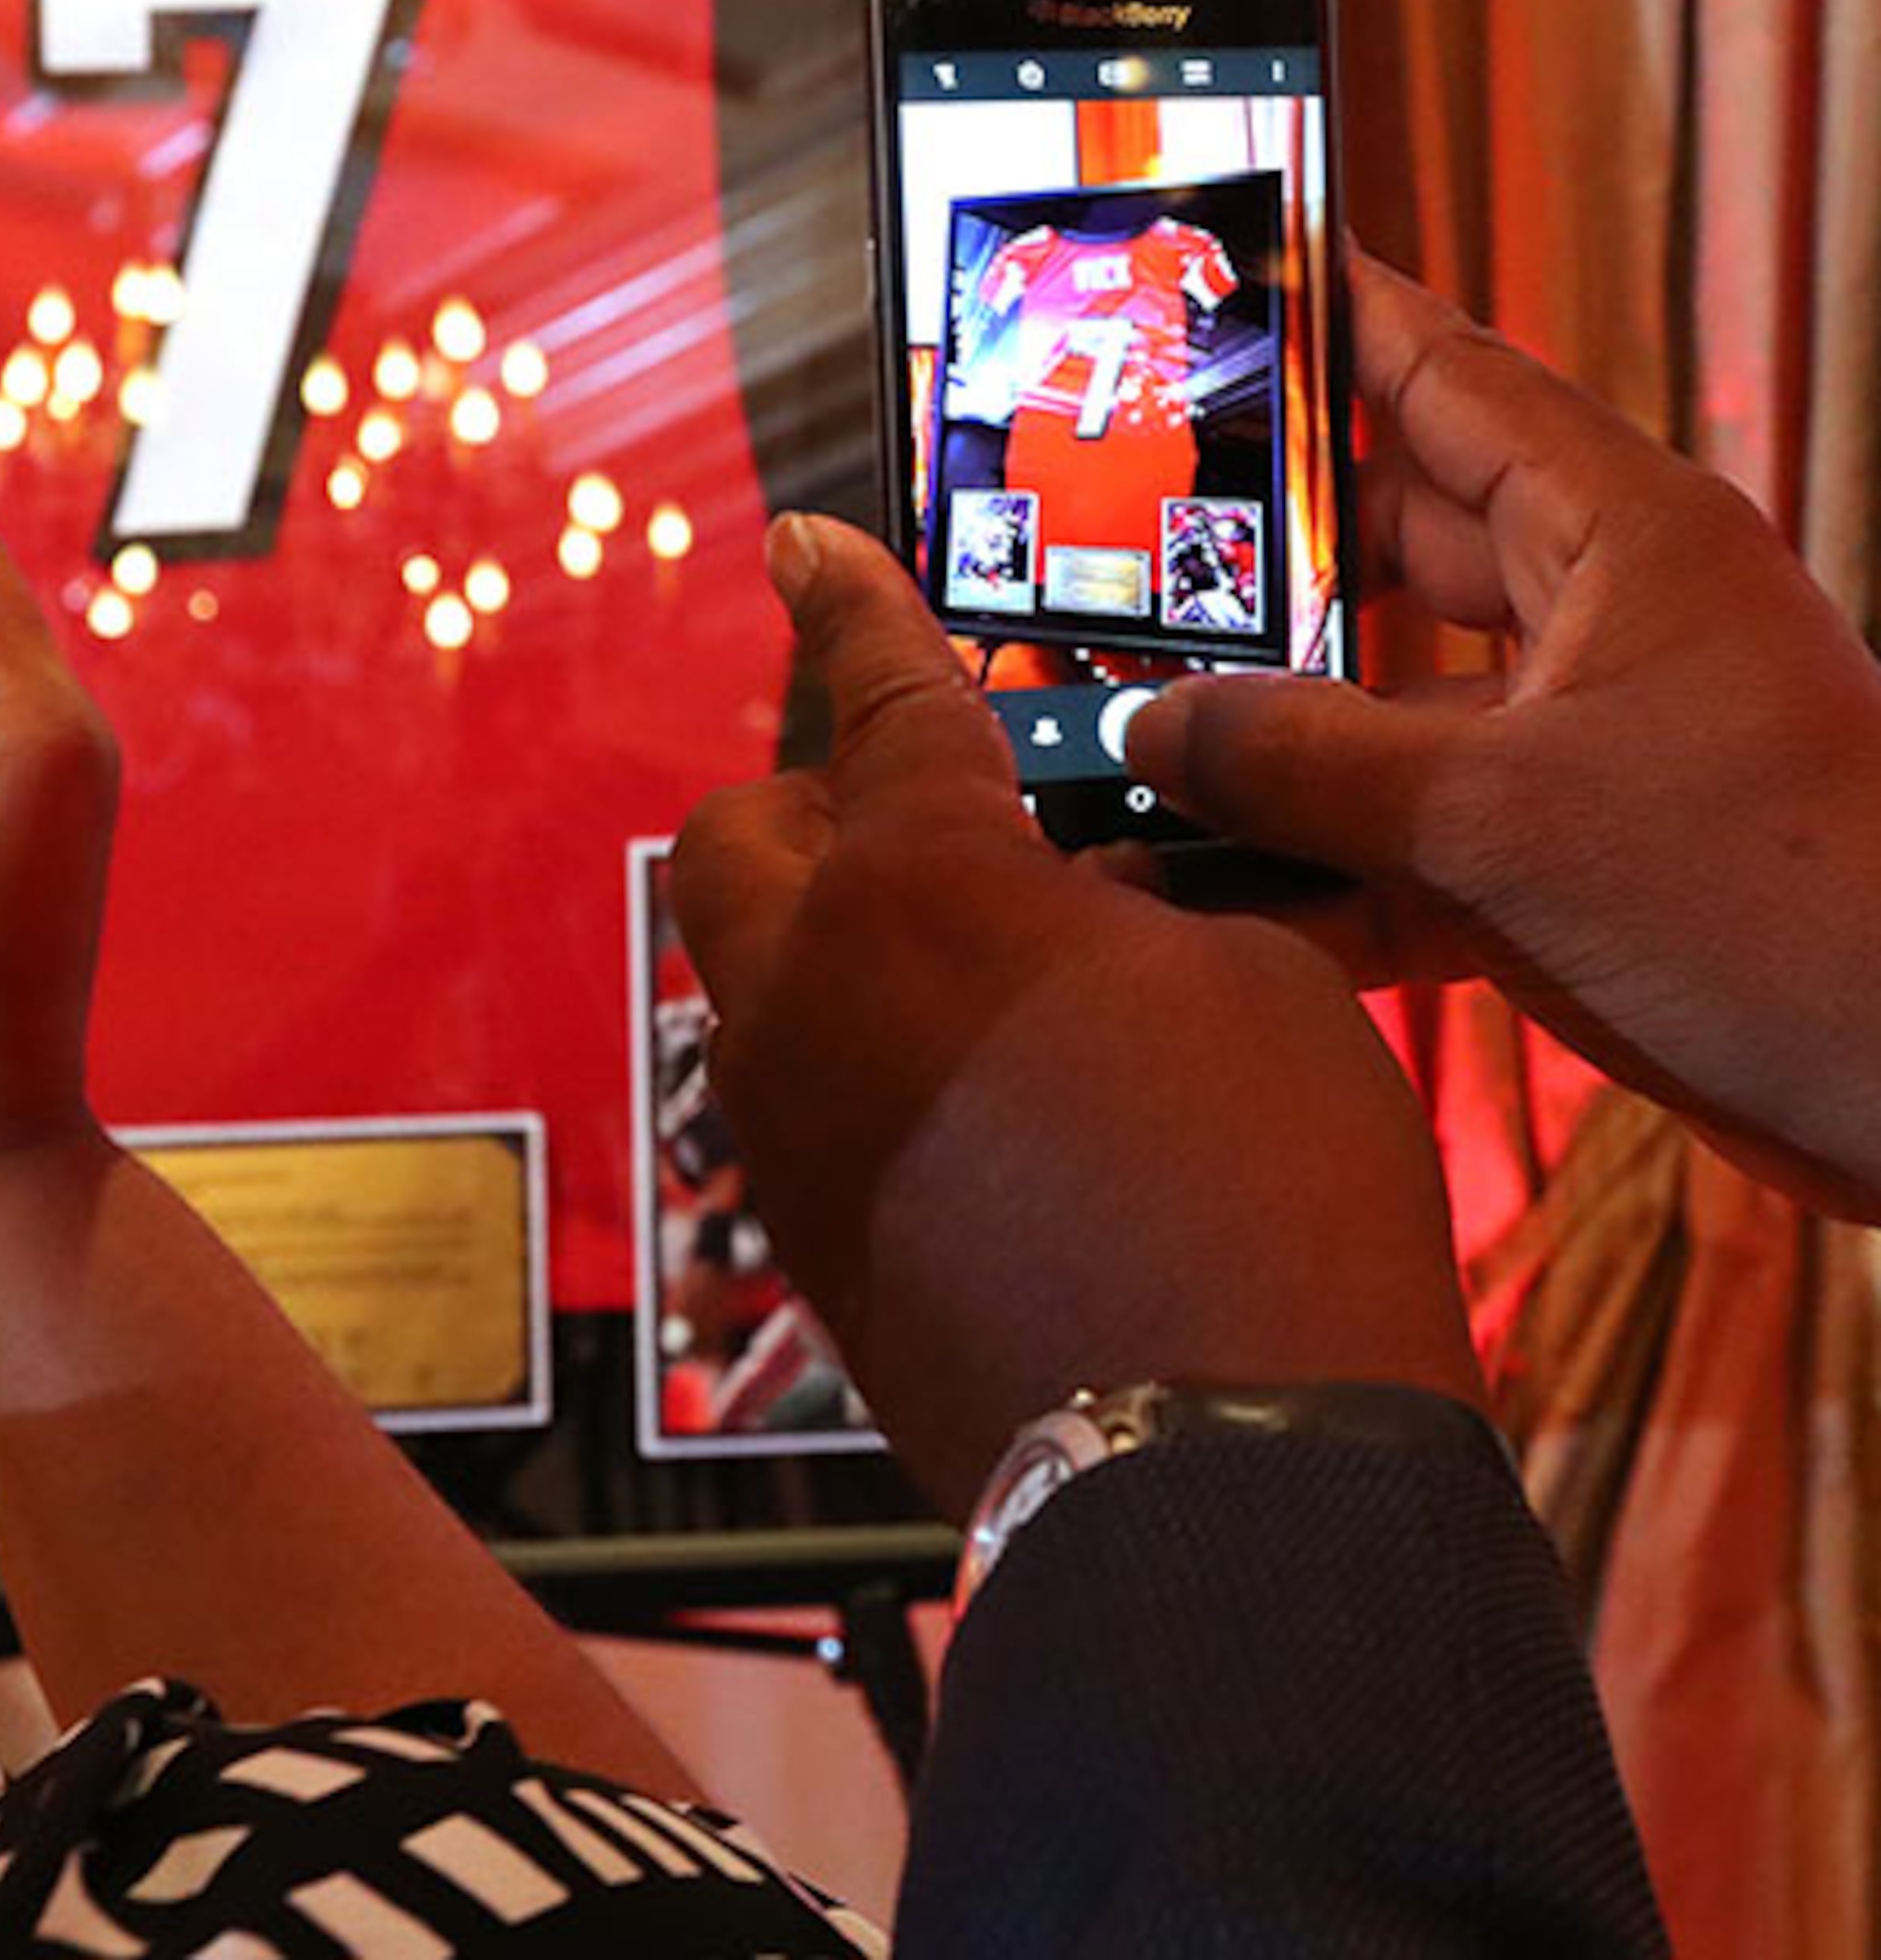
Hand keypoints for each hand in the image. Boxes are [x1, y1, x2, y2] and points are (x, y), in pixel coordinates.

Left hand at [672, 513, 1482, 1514]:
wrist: (1222, 1472)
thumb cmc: (1270, 1198)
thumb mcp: (1253, 983)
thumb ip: (1142, 901)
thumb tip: (1098, 900)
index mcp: (923, 880)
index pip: (877, 695)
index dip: (853, 603)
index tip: (804, 543)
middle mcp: (811, 984)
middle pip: (744, 834)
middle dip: (818, 796)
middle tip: (937, 814)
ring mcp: (788, 1119)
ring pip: (764, 973)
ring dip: (847, 941)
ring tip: (996, 977)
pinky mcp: (808, 1234)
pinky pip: (803, 1096)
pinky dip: (872, 1060)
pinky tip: (993, 1103)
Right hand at [1128, 254, 1880, 1216]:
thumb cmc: (1790, 908)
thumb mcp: (1506, 823)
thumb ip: (1308, 767)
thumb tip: (1153, 733)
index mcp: (1619, 538)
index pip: (1447, 376)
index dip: (1336, 316)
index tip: (1232, 268)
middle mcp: (1601, 621)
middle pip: (1392, 542)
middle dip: (1256, 552)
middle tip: (1110, 534)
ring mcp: (1589, 745)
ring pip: (1387, 704)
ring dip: (1271, 736)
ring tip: (1120, 734)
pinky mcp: (1579, 862)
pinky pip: (1415, 836)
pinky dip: (1320, 866)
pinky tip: (1207, 896)